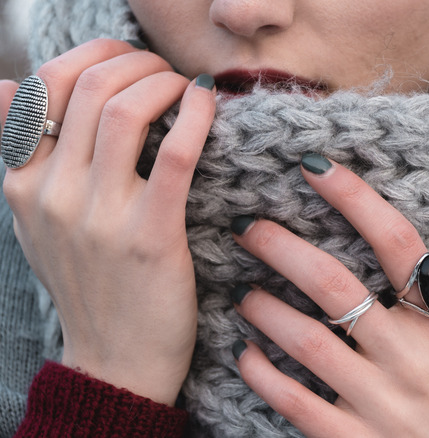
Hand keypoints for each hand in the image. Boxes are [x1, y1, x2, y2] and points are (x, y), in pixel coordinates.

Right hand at [1, 39, 215, 404]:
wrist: (115, 361)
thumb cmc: (88, 284)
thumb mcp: (36, 220)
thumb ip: (21, 154)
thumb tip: (0, 85)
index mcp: (21, 184)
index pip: (42, 86)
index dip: (92, 55)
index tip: (128, 61)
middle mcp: (52, 194)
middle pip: (91, 88)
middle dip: (138, 63)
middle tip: (165, 73)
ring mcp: (99, 216)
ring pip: (127, 110)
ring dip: (164, 81)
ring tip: (186, 87)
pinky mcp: (149, 236)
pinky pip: (175, 154)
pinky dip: (196, 116)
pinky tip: (208, 104)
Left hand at [230, 154, 428, 436]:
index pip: (400, 244)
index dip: (355, 198)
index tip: (313, 165)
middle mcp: (410, 358)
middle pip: (335, 285)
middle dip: (282, 247)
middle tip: (247, 225)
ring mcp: (378, 402)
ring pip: (305, 340)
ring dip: (264, 308)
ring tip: (245, 292)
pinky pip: (293, 401)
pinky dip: (262, 373)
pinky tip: (246, 353)